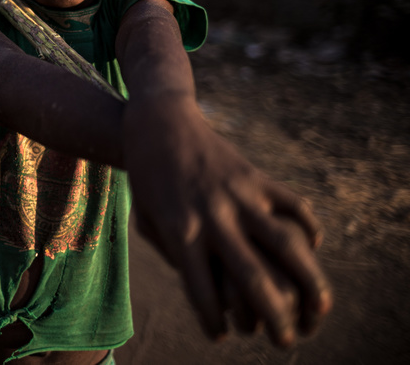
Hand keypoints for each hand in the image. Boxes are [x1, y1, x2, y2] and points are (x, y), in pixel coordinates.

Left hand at [121, 96, 331, 346]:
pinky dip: (309, 228)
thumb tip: (211, 287)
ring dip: (309, 282)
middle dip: (273, 318)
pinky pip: (294, 207)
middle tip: (284, 342)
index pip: (203, 292)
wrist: (159, 123)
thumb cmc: (147, 179)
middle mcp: (213, 216)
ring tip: (318, 310)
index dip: (213, 321)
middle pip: (253, 279)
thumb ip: (173, 254)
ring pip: (286, 245)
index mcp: (180, 231)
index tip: (221, 336)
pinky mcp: (256, 177)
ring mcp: (239, 195)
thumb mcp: (146, 219)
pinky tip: (311, 248)